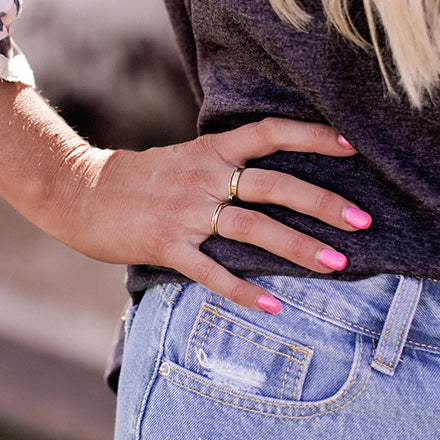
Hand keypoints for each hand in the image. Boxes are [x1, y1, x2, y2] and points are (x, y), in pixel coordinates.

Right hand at [48, 117, 369, 313]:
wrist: (77, 191)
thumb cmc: (137, 179)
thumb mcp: (183, 158)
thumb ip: (223, 163)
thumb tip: (268, 173)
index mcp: (210, 151)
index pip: (269, 133)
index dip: (312, 137)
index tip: (353, 146)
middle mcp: (204, 178)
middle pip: (274, 185)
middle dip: (322, 203)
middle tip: (363, 221)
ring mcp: (186, 213)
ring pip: (252, 228)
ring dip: (298, 246)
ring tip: (338, 263)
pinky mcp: (167, 246)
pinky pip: (212, 272)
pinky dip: (245, 291)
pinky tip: (275, 306)